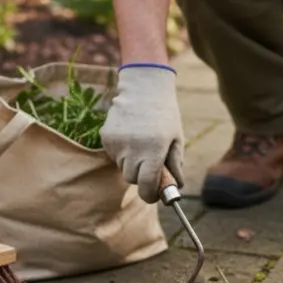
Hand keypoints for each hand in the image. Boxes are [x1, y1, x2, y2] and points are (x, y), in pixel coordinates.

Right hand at [100, 63, 184, 202]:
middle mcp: (133, 148)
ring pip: (122, 168)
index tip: (154, 194)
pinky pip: (114, 156)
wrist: (143, 87)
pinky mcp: (106, 137)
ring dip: (131, 164)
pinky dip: (122, 153)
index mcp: (154, 150)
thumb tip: (175, 187)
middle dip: (141, 177)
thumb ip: (176, 165)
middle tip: (150, 165)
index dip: (150, 194)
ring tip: (141, 144)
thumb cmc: (164, 114)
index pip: (146, 186)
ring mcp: (117, 143)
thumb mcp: (176, 139)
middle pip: (132, 179)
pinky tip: (130, 137)